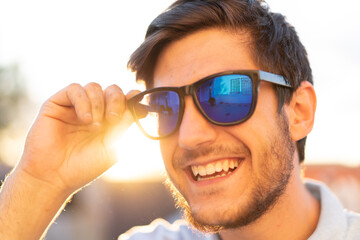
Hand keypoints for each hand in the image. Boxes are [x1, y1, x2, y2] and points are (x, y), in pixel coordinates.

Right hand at [17, 83, 136, 194]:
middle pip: (111, 90)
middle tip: (114, 119)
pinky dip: (84, 101)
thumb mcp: (112, 146)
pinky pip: (74, 89)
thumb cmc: (84, 166)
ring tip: (95, 125)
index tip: (137, 106)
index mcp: (108, 121)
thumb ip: (125, 125)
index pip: (124, 100)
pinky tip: (85, 119)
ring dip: (99, 104)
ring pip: (94, 87)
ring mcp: (76, 107)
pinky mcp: (57, 104)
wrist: (54, 177)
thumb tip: (140, 107)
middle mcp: (93, 111)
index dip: (132, 99)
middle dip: (116, 101)